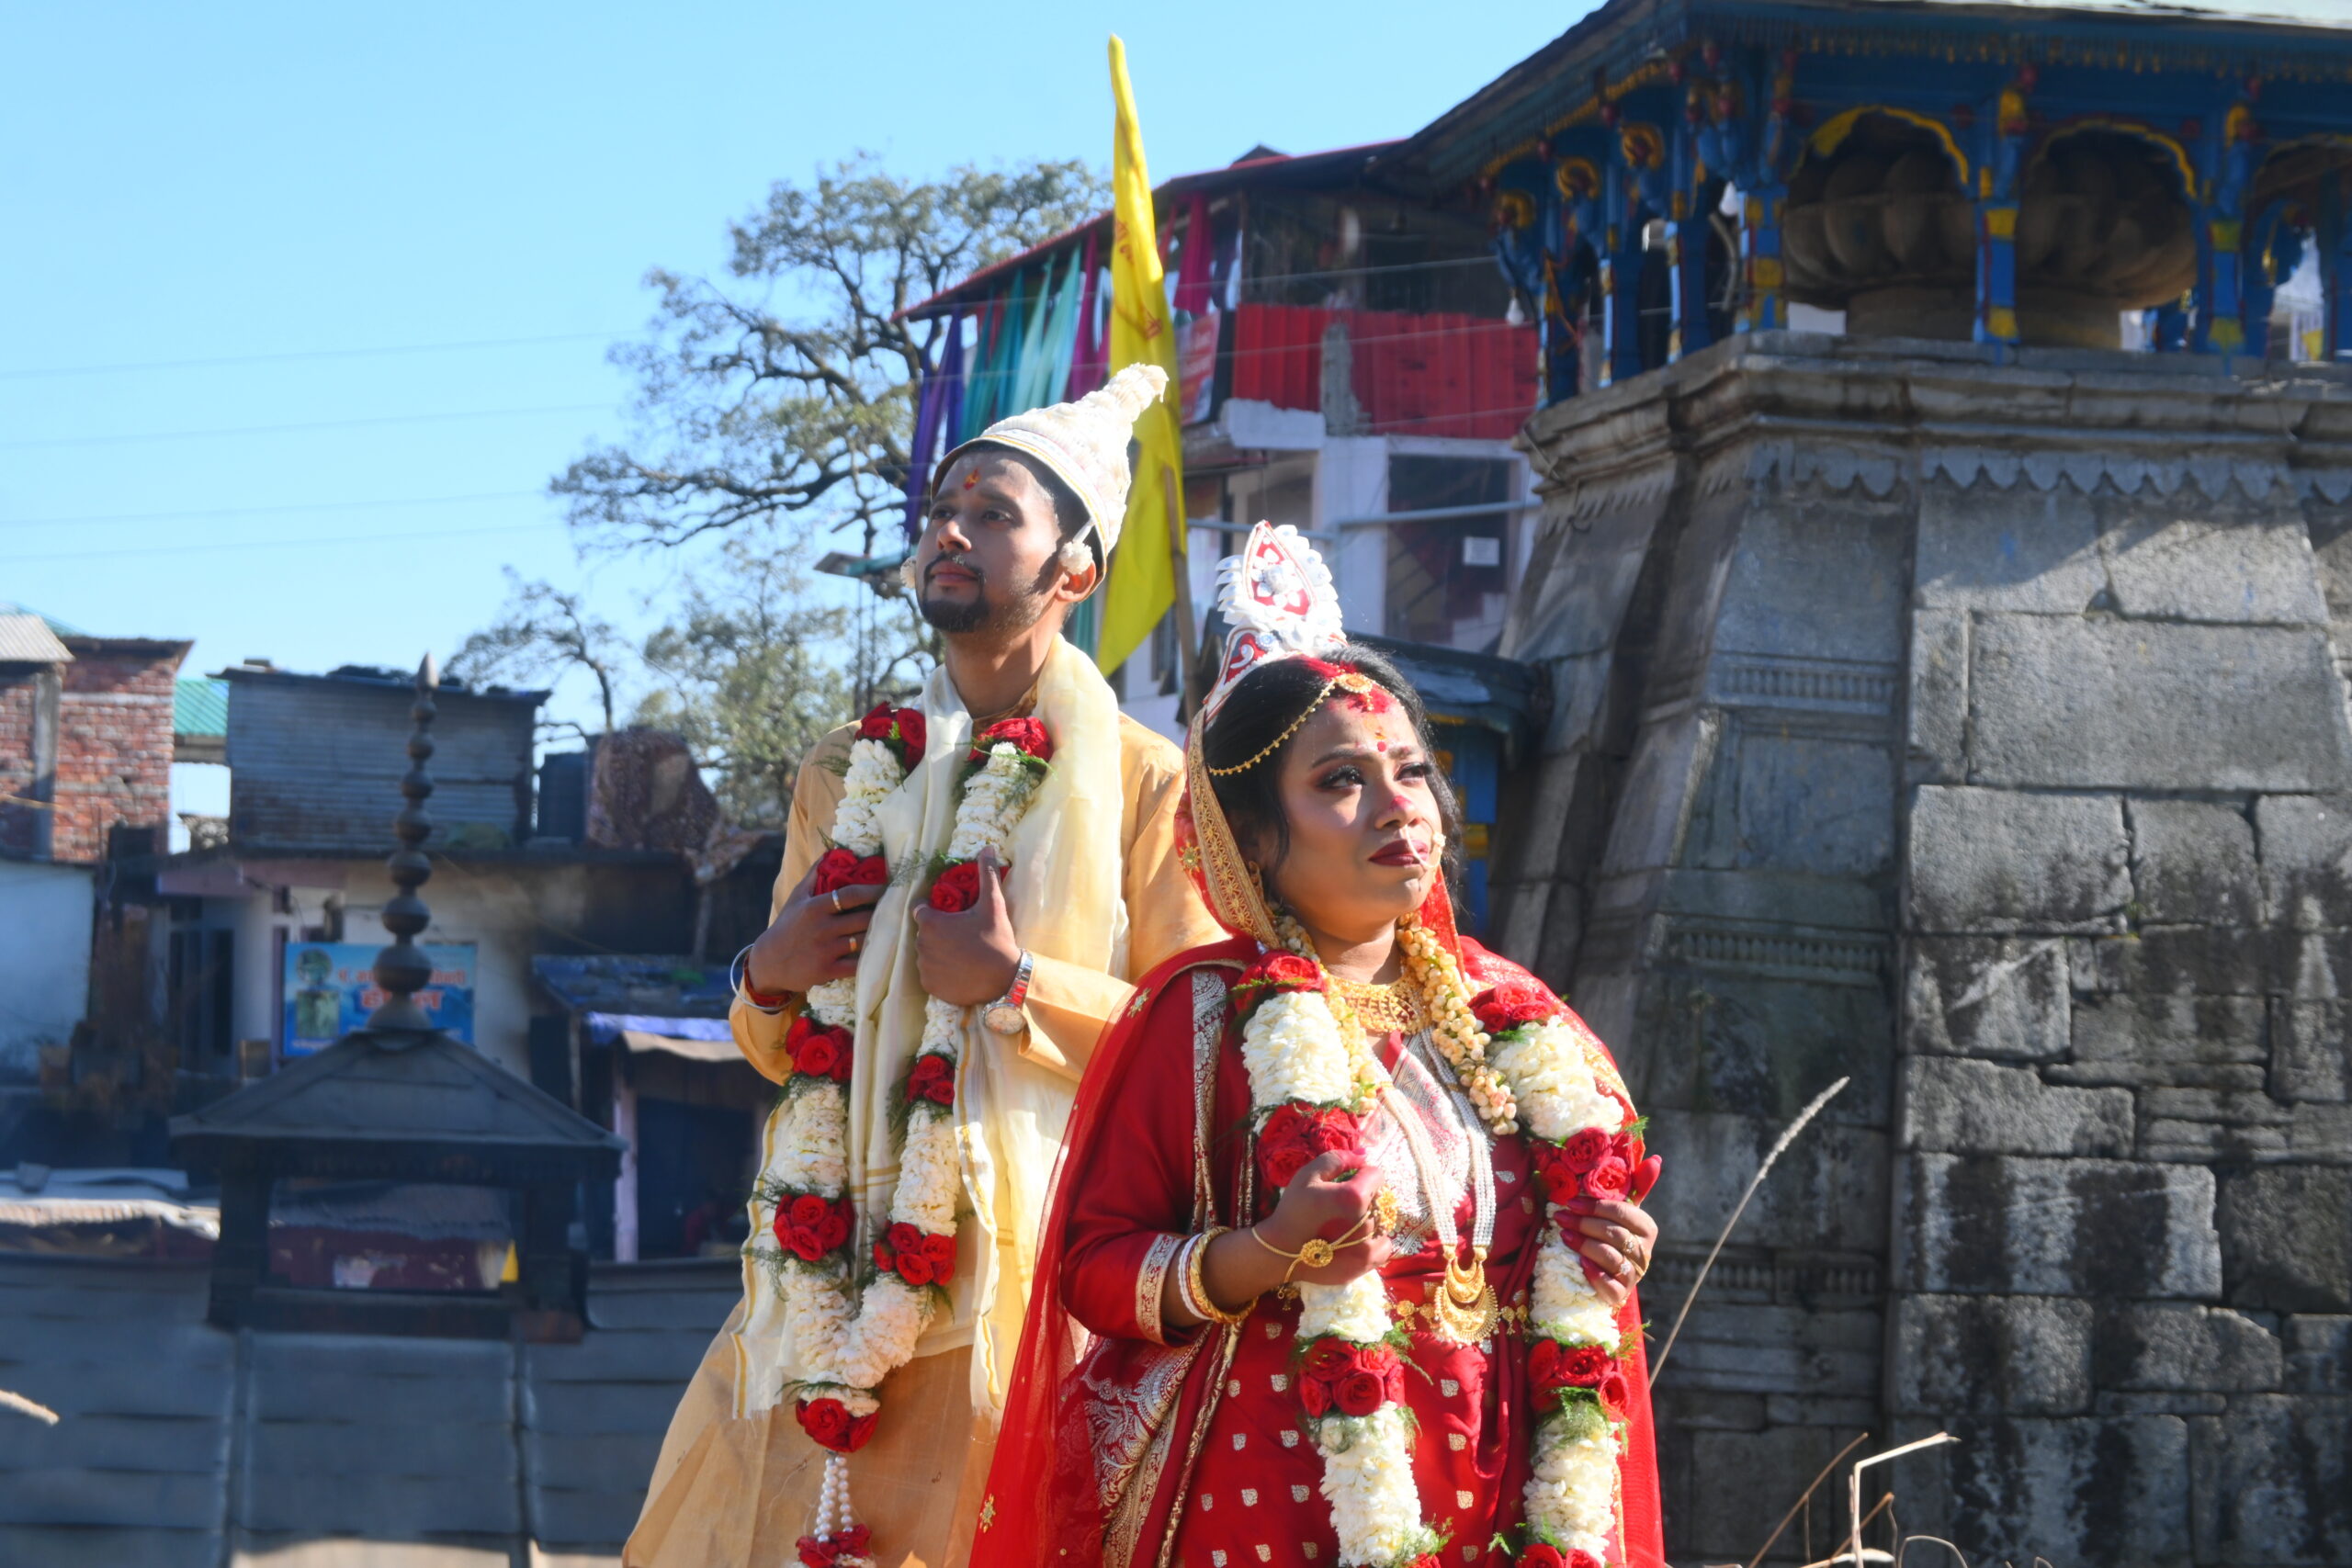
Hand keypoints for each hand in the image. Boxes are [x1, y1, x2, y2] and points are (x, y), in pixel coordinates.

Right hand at [744, 862, 883, 996]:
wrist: (769, 962)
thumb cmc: (787, 926)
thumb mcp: (796, 898)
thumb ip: (813, 876)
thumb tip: (829, 853)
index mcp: (815, 908)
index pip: (851, 895)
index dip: (873, 891)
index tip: (888, 888)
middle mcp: (821, 928)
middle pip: (863, 918)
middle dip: (882, 914)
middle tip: (898, 910)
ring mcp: (825, 950)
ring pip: (863, 940)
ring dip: (879, 935)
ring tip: (894, 929)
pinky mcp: (827, 971)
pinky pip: (856, 964)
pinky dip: (869, 959)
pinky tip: (879, 953)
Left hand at [911, 845, 1020, 1006]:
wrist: (1005, 979)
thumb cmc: (996, 938)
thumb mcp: (993, 904)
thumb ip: (986, 874)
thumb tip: (988, 847)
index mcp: (931, 923)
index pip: (920, 910)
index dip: (932, 910)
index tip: (948, 915)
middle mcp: (921, 945)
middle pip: (924, 933)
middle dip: (937, 932)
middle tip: (960, 935)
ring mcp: (924, 968)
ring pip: (926, 954)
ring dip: (937, 952)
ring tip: (960, 954)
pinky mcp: (930, 986)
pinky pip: (930, 974)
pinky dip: (939, 972)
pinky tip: (957, 970)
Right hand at [1256, 1149, 1392, 1287]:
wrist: (1281, 1251)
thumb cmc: (1293, 1210)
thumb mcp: (1308, 1175)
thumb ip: (1337, 1160)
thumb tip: (1364, 1155)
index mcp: (1353, 1198)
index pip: (1376, 1175)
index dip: (1362, 1173)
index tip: (1348, 1180)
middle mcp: (1366, 1223)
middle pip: (1379, 1199)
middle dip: (1366, 1196)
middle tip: (1342, 1204)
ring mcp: (1368, 1247)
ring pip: (1383, 1222)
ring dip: (1371, 1218)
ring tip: (1348, 1222)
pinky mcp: (1366, 1264)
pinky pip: (1384, 1246)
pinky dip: (1376, 1240)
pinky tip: (1357, 1239)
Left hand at [1562, 1196, 1657, 1309]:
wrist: (1608, 1273)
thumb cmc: (1608, 1235)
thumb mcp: (1616, 1214)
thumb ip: (1623, 1191)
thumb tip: (1646, 1162)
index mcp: (1646, 1228)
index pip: (1623, 1213)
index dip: (1596, 1207)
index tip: (1571, 1202)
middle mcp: (1644, 1252)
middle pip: (1616, 1235)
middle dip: (1585, 1224)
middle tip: (1561, 1217)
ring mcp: (1634, 1274)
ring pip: (1613, 1258)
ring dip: (1586, 1245)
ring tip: (1565, 1235)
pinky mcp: (1621, 1293)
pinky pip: (1611, 1286)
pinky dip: (1596, 1275)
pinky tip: (1582, 1263)